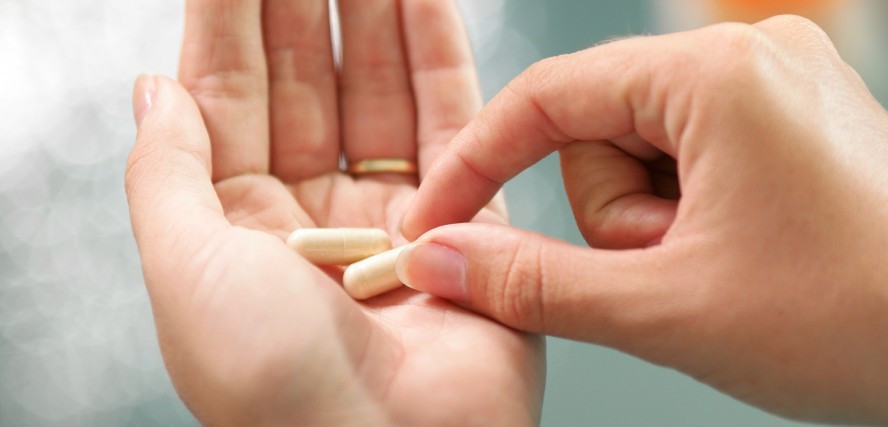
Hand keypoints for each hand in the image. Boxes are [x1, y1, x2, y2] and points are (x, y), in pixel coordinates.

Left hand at [126, 1, 540, 424]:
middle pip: (306, 85)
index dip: (230, 22)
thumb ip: (167, 169)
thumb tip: (153, 86)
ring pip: (380, 94)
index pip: (229, 99)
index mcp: (236, 232)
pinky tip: (422, 1)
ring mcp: (391, 219)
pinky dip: (439, 58)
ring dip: (373, 20)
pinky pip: (452, 124)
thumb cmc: (276, 391)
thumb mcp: (184, 270)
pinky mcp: (466, 222)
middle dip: (304, 9)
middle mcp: (313, 221)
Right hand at [397, 16, 887, 425]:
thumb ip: (531, 282)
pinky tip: (750, 260)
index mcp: (718, 74)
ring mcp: (793, 80)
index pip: (548, 97)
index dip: (477, 168)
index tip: (435, 228)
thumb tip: (436, 260)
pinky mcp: (812, 117)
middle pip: (604, 127)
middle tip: (675, 276)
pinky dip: (700, 214)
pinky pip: (707, 155)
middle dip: (616, 217)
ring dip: (660, 225)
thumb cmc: (854, 323)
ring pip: (653, 148)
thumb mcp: (666, 310)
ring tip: (724, 274)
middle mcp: (759, 53)